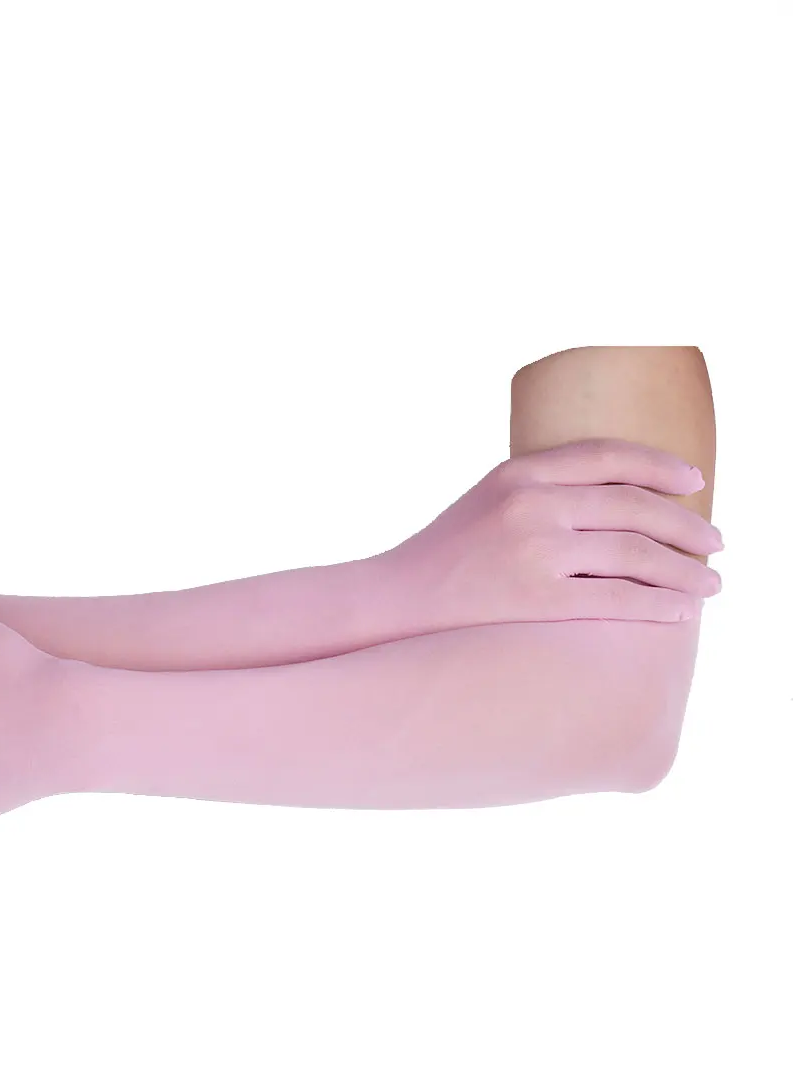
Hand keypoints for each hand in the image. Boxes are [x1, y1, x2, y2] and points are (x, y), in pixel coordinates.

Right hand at [372, 437, 723, 635]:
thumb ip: (543, 490)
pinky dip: (659, 606)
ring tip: (713, 584)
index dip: (661, 466)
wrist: (393, 602)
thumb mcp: (488, 502)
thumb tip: (619, 500)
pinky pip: (617, 600)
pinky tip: (682, 612)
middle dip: (687, 526)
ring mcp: (533, 552)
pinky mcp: (534, 600)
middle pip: (634, 507)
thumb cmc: (444, 556)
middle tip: (717, 542)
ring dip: (686, 571)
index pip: (609, 457)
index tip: (694, 483)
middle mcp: (530, 505)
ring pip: (636, 555)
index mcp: (519, 472)